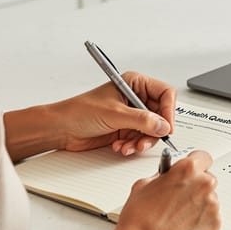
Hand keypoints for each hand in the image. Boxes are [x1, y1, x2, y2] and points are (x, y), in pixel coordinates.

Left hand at [56, 71, 175, 155]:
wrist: (61, 128)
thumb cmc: (79, 111)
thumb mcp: (114, 114)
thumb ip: (142, 120)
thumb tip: (163, 125)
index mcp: (134, 83)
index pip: (165, 93)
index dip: (169, 110)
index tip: (166, 127)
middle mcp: (136, 97)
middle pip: (161, 115)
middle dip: (153, 131)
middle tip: (145, 141)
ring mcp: (131, 114)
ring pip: (152, 130)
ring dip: (141, 141)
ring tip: (129, 146)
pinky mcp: (126, 129)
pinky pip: (140, 139)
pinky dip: (133, 146)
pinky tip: (121, 147)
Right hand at [91, 150, 220, 229]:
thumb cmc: (139, 219)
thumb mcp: (144, 185)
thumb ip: (163, 175)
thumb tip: (170, 176)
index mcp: (188, 170)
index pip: (203, 157)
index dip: (195, 164)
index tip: (192, 170)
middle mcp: (204, 185)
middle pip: (207, 179)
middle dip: (196, 186)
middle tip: (180, 198)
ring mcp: (212, 206)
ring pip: (209, 199)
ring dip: (198, 204)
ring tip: (178, 217)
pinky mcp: (215, 225)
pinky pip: (211, 218)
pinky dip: (201, 221)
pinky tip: (184, 227)